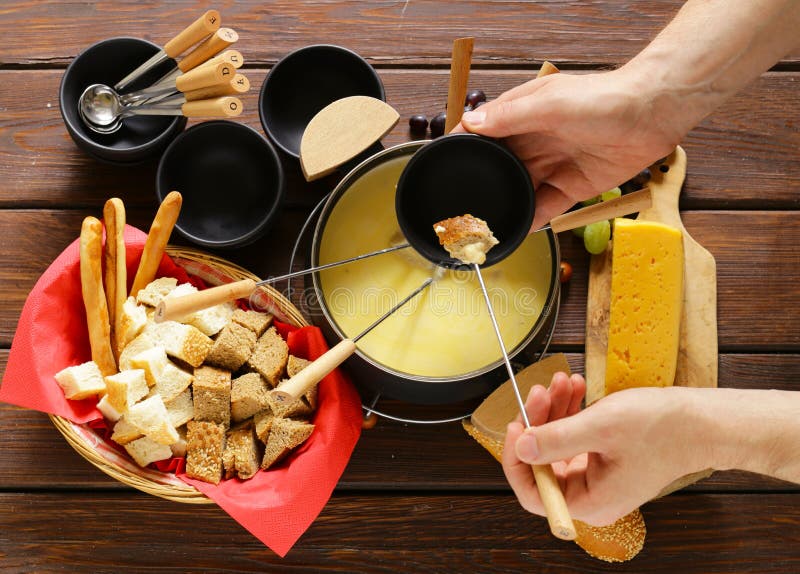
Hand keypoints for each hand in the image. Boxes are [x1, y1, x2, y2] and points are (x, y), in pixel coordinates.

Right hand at [453, 70, 682, 230]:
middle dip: (481, 182)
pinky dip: (531, 218)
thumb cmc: (605, 99)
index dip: (463, 146)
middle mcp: (534, 139)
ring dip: (504, 204)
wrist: (653, 115)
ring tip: (484, 224)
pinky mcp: (572, 186)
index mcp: (523, 113)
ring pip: (519, 188)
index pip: (483, 130)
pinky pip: (545, 206)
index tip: (443, 163)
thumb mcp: (549, 104)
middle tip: (461, 205)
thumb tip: (469, 123)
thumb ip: (509, 117)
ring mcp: (552, 164)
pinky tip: (518, 230)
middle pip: (499, 165)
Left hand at [503, 373, 708, 525]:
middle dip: (539, 422)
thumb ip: (556, 439)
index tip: (516, 425)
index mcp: (590, 502)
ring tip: (563, 381)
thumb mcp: (601, 427)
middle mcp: (591, 495)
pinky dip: (571, 412)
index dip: (517, 459)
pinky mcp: (605, 458)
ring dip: (554, 411)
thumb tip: (521, 447)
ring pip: (557, 444)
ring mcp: (598, 476)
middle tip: (541, 390)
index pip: (533, 492)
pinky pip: (575, 437)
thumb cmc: (663, 428)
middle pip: (543, 462)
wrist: (703, 421)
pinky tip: (576, 389)